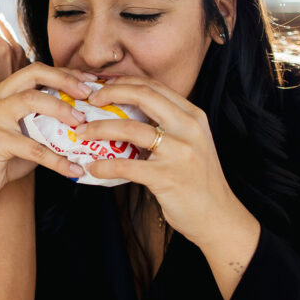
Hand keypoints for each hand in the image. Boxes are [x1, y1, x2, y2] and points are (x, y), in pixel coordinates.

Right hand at [0, 63, 93, 207]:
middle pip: (33, 74)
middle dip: (65, 80)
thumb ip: (47, 120)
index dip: (66, 73)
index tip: (91, 81)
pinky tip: (74, 169)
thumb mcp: (27, 132)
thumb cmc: (4, 156)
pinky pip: (33, 147)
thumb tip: (86, 117)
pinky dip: (57, 159)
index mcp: (4, 91)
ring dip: (61, 109)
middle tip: (89, 94)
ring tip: (83, 124)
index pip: (38, 71)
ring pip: (31, 101)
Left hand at [76, 76, 245, 245]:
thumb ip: (167, 126)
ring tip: (81, 133)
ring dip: (99, 128)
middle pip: (143, 96)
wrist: (217, 216)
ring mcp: (179, 152)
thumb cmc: (198, 180)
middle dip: (110, 93)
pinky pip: (126, 166)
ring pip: (130, 129)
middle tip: (88, 101)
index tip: (102, 87)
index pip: (154, 86)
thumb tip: (126, 115)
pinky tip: (92, 167)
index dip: (124, 82)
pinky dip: (104, 166)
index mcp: (193, 116)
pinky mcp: (167, 177)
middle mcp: (188, 128)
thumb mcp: (190, 143)